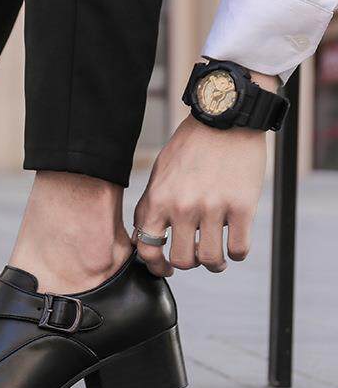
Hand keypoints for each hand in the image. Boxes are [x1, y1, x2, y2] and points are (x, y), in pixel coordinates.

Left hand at [133, 110, 267, 276]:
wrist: (225, 119)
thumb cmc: (190, 146)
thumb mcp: (159, 174)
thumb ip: (152, 206)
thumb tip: (146, 238)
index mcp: (157, 199)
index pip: (148, 248)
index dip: (156, 266)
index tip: (166, 268)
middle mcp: (182, 207)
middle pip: (182, 260)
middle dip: (189, 262)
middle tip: (196, 256)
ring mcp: (213, 208)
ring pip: (211, 260)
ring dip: (215, 264)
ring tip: (217, 257)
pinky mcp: (242, 207)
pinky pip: (239, 249)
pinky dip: (237, 253)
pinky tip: (234, 244)